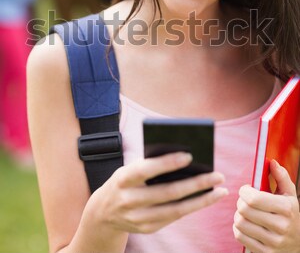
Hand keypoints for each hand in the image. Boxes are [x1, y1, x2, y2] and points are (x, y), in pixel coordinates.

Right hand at [88, 152, 227, 234]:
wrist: (103, 212)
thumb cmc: (124, 182)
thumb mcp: (129, 170)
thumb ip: (150, 165)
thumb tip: (184, 159)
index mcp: (123, 179)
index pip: (146, 170)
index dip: (167, 163)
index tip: (189, 155)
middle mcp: (129, 201)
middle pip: (167, 193)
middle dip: (196, 184)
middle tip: (217, 175)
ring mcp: (138, 218)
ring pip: (176, 210)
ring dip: (201, 200)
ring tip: (220, 190)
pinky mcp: (147, 229)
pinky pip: (174, 217)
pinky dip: (192, 207)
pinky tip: (206, 199)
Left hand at [233, 159, 299, 252]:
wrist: (299, 243)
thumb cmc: (291, 214)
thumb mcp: (290, 195)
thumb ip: (281, 177)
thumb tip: (272, 162)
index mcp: (286, 209)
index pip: (254, 199)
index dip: (244, 191)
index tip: (246, 189)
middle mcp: (281, 227)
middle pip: (244, 210)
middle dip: (240, 201)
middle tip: (245, 200)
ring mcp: (273, 242)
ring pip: (240, 223)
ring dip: (238, 214)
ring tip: (245, 212)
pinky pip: (240, 236)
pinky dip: (238, 228)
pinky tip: (246, 224)